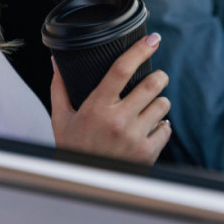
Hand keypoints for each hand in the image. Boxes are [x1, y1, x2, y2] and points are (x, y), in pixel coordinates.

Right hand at [50, 33, 171, 164]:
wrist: (84, 183)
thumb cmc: (73, 148)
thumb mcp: (61, 118)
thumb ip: (60, 88)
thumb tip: (56, 61)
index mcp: (96, 107)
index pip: (121, 70)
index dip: (139, 50)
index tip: (152, 39)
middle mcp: (117, 121)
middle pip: (151, 85)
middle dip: (160, 76)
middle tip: (158, 77)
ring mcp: (134, 137)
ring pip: (162, 105)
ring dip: (160, 102)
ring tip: (149, 107)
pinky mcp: (147, 153)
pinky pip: (167, 129)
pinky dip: (162, 126)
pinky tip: (150, 128)